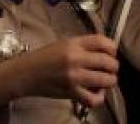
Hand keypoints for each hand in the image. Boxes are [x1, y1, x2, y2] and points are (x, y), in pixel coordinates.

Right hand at [0, 34, 117, 108]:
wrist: (26, 73)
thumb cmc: (44, 58)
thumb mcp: (64, 44)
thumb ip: (83, 46)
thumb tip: (106, 51)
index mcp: (73, 44)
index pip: (101, 41)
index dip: (112, 47)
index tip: (112, 52)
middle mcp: (75, 58)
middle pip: (107, 61)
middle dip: (113, 66)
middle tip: (110, 68)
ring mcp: (74, 77)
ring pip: (106, 80)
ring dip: (109, 81)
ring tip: (105, 80)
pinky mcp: (71, 93)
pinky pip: (93, 99)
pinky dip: (99, 98)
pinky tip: (96, 93)